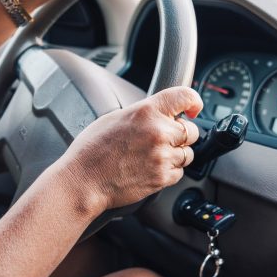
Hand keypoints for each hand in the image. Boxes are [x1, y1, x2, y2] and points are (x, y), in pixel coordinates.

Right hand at [57, 87, 202, 213]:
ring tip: (153, 155)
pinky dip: (169, 171)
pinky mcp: (162, 178)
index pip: (185, 96)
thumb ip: (143, 113)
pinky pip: (179, 172)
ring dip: (176, 154)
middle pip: (192, 130)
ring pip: (188, 154)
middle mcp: (158, 132)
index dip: (193, 102)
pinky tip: (150, 168)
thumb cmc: (92, 149)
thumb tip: (160, 113)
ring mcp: (162, 156)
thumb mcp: (115, 117)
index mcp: (146, 111)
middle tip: (164, 139)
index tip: (192, 109)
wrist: (83, 180)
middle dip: (181, 134)